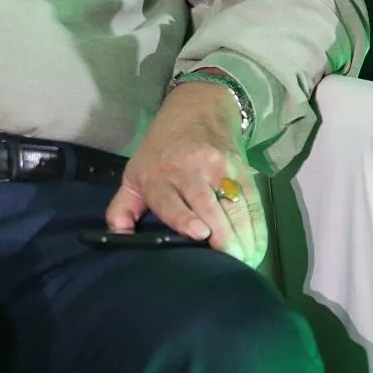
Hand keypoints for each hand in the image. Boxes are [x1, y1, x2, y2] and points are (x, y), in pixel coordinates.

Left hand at [104, 81, 266, 266]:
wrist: (195, 110)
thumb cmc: (159, 152)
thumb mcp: (133, 175)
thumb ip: (122, 210)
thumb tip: (115, 240)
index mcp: (158, 177)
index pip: (170, 200)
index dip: (184, 217)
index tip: (199, 233)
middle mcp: (190, 171)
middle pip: (208, 205)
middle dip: (223, 235)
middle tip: (231, 262)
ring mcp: (219, 169)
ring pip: (234, 206)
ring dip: (244, 236)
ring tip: (246, 262)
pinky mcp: (241, 170)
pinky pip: (252, 202)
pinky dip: (257, 227)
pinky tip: (257, 248)